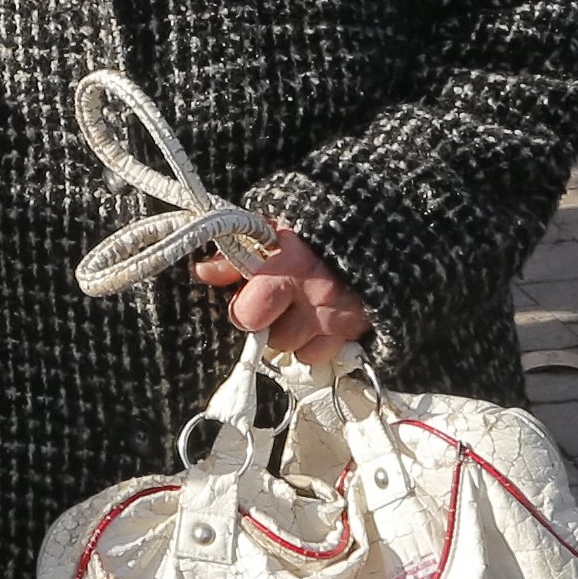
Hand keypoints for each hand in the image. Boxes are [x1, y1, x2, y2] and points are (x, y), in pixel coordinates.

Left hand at [190, 223, 370, 366]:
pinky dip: (317, 342)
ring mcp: (341, 316)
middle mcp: (316, 295)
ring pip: (297, 350)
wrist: (373, 223)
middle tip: (275, 304)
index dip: (243, 310)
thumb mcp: (271, 230)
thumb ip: (236, 253)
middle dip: (269, 324)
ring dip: (293, 334)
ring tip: (298, 308)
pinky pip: (323, 355)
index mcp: (289, 265)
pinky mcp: (360, 328)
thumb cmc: (314, 225)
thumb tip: (204, 272)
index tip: (247, 298)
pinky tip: (317, 320)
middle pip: (274, 338)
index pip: (248, 315)